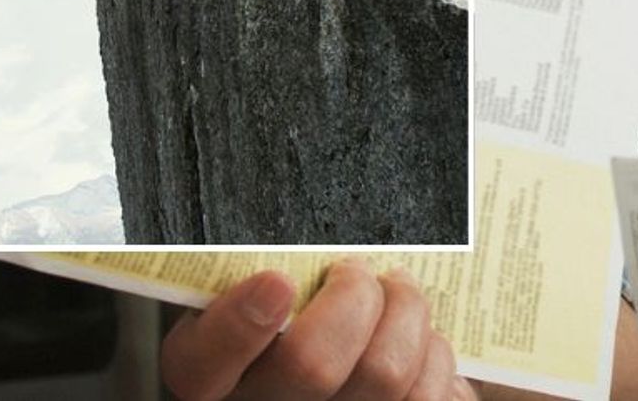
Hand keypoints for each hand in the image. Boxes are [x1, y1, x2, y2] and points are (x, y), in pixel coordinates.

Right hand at [161, 262, 477, 400]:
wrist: (332, 383)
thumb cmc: (292, 322)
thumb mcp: (249, 296)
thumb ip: (264, 273)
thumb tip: (305, 251)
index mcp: (210, 375)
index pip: (202, 363)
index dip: (239, 324)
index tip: (276, 282)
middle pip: (312, 364)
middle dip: (353, 296)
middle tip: (355, 271)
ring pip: (383, 373)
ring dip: (406, 314)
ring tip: (398, 294)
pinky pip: (430, 395)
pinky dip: (436, 356)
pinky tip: (420, 345)